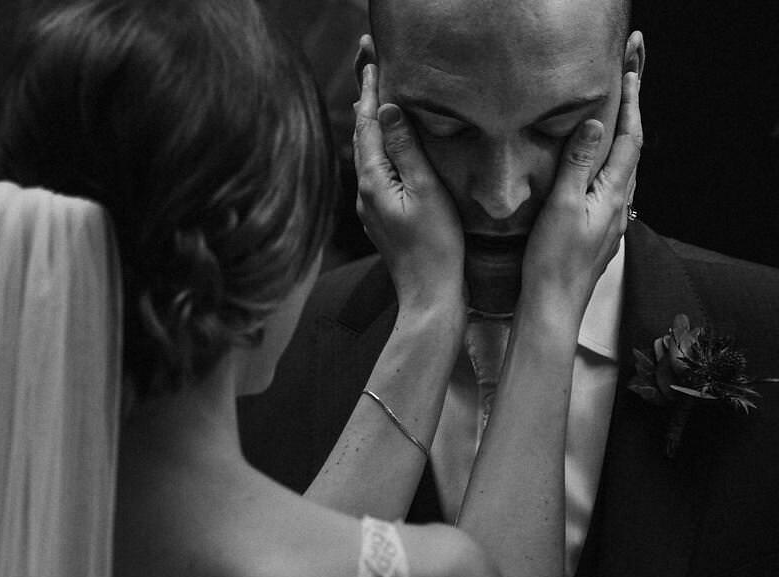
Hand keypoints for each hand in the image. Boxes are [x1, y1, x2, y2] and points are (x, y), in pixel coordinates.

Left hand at [354, 62, 465, 315]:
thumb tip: (386, 110)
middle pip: (361, 136)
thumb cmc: (436, 247)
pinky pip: (375, 171)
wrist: (429, 295)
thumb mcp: (427, 192)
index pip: (367, 124)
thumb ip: (407, 150)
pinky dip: (378, 147)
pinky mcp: (381, 216)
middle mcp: (364, 192)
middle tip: (368, 64)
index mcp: (373, 181)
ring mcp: (370, 206)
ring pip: (366, 154)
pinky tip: (385, 145)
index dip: (369, 89)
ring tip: (373, 97)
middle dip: (365, 99)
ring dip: (370, 123)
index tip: (370, 59)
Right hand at [522, 71, 642, 316]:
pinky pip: (609, 193)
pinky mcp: (597, 236)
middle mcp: (619, 208)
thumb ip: (578, 164)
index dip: (631, 107)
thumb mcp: (562, 206)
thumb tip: (594, 124)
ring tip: (608, 127)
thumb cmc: (553, 260)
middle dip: (628, 122)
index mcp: (613, 196)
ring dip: (618, 147)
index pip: (631, 141)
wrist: (552, 306)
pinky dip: (605, 171)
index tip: (628, 77)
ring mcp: (610, 224)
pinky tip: (592, 175)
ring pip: (622, 176)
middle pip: (631, 156)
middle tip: (621, 93)